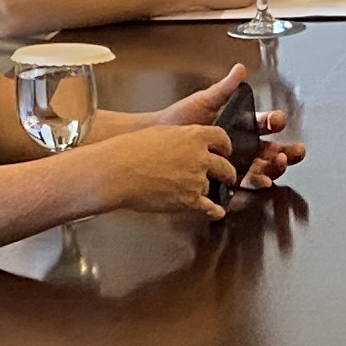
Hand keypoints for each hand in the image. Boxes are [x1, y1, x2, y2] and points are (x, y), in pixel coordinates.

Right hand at [85, 117, 238, 220]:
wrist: (118, 171)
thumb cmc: (130, 150)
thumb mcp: (161, 133)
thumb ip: (181, 138)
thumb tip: (187, 143)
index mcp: (194, 135)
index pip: (221, 138)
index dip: (225, 146)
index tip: (225, 151)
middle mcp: (201, 157)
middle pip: (225, 166)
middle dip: (227, 172)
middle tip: (226, 176)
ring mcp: (197, 179)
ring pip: (211, 187)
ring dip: (208, 190)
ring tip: (201, 192)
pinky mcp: (190, 200)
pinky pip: (210, 207)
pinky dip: (214, 211)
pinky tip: (217, 212)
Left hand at [157, 63, 306, 192]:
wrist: (158, 137)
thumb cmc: (180, 119)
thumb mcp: (205, 101)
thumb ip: (225, 88)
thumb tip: (240, 69)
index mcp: (241, 124)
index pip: (265, 123)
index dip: (274, 121)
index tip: (277, 119)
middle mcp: (243, 145)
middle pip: (272, 149)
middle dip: (288, 149)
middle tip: (295, 149)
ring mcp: (236, 162)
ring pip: (264, 166)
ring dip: (276, 165)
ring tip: (280, 161)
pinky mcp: (226, 177)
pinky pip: (246, 182)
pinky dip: (257, 181)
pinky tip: (263, 180)